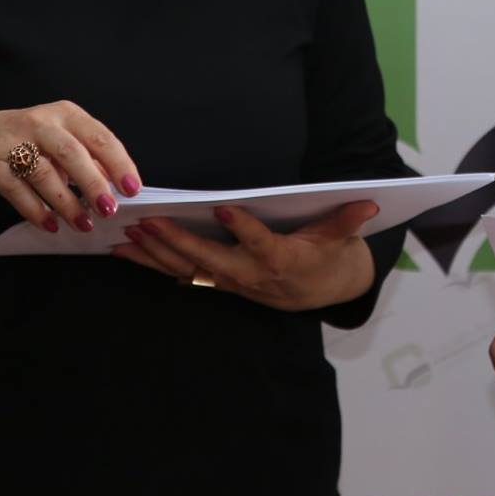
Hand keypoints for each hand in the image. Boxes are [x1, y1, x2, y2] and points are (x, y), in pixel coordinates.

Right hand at [0, 100, 139, 234]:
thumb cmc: (21, 141)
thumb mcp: (56, 140)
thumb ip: (85, 157)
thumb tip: (116, 183)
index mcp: (64, 114)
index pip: (99, 137)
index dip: (119, 163)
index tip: (132, 189)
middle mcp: (40, 123)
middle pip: (72, 153)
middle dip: (94, 183)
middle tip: (109, 209)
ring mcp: (12, 142)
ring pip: (45, 174)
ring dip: (67, 203)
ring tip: (83, 224)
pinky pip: (17, 191)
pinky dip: (36, 211)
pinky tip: (50, 225)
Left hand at [113, 202, 378, 311]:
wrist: (322, 292)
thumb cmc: (328, 257)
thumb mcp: (340, 239)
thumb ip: (347, 221)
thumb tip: (368, 203)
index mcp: (281, 260)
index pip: (261, 243)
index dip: (244, 228)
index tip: (225, 209)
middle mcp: (251, 276)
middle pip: (210, 259)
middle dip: (177, 241)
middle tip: (149, 222)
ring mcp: (231, 283)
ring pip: (187, 270)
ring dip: (154, 255)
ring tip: (126, 237)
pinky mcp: (218, 283)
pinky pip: (180, 275)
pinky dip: (153, 264)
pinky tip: (128, 253)